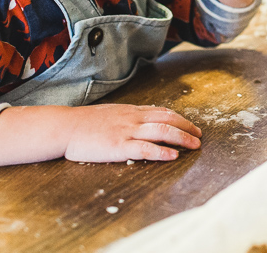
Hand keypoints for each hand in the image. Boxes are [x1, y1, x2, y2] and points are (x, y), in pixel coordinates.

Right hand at [64, 104, 201, 161]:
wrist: (66, 127)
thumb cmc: (86, 123)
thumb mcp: (112, 113)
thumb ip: (129, 116)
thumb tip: (145, 118)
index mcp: (131, 111)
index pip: (163, 111)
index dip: (181, 119)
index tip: (192, 126)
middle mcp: (133, 119)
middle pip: (168, 119)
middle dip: (187, 128)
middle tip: (200, 136)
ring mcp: (127, 132)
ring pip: (162, 131)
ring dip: (182, 138)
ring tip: (194, 145)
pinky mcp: (119, 146)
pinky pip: (145, 149)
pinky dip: (162, 152)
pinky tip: (173, 156)